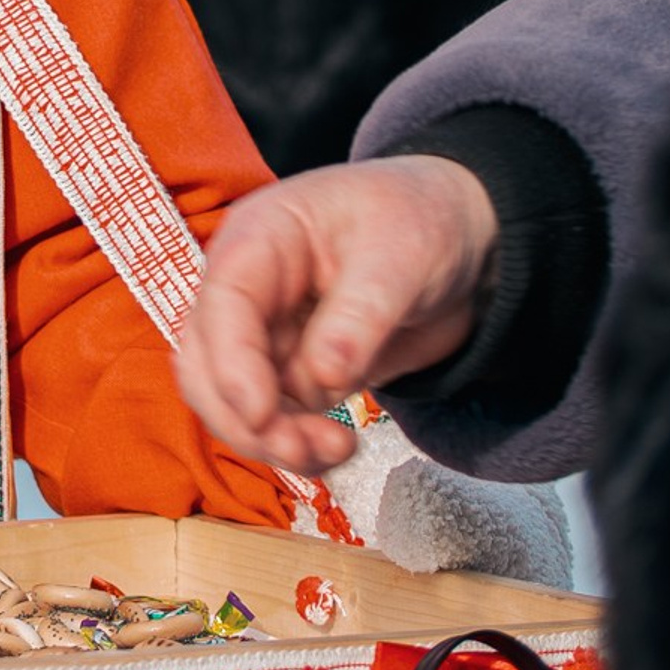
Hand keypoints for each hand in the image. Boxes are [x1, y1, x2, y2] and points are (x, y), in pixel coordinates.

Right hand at [174, 157, 500, 472]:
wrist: (461, 239)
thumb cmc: (419, 219)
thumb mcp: (399, 255)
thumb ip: (359, 315)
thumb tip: (325, 377)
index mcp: (261, 237)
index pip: (223, 301)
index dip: (232, 362)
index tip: (261, 415)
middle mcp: (251, 286)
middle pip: (207, 360)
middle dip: (244, 415)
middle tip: (301, 450)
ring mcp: (269, 330)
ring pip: (233, 399)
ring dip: (273, 437)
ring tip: (338, 448)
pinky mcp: (295, 367)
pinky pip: (274, 416)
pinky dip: (297, 441)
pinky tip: (341, 444)